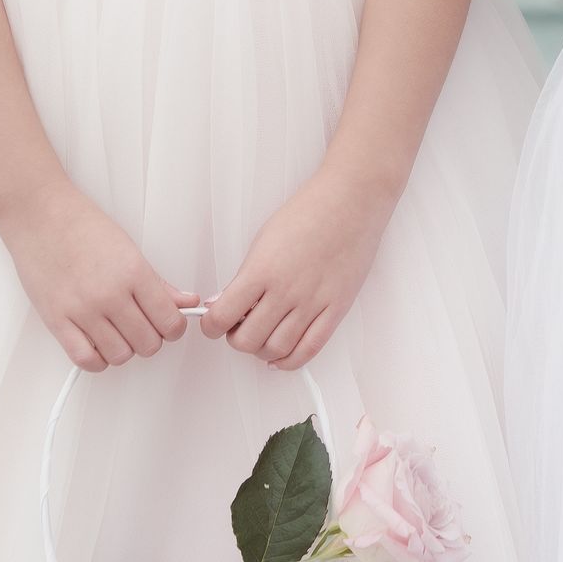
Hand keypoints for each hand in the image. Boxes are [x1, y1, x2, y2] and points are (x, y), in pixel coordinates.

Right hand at [0, 180, 197, 370]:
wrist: (39, 216)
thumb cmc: (82, 226)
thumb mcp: (130, 249)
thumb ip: (160, 283)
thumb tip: (186, 303)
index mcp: (133, 272)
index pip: (169, 321)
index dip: (174, 328)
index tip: (169, 324)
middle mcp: (109, 294)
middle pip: (148, 343)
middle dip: (151, 338)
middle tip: (144, 326)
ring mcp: (82, 310)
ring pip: (120, 355)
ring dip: (125, 349)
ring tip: (119, 332)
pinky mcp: (57, 320)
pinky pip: (86, 360)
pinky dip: (97, 359)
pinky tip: (98, 344)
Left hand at [198, 168, 389, 369]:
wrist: (352, 201)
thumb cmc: (308, 213)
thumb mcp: (264, 239)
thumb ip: (244, 276)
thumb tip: (223, 304)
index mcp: (262, 270)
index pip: (222, 316)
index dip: (210, 326)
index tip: (213, 323)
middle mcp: (286, 291)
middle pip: (247, 340)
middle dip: (236, 339)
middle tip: (238, 327)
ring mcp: (313, 302)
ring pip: (276, 349)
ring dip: (261, 350)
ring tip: (261, 336)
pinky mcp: (336, 309)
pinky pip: (309, 349)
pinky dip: (289, 360)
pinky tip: (281, 355)